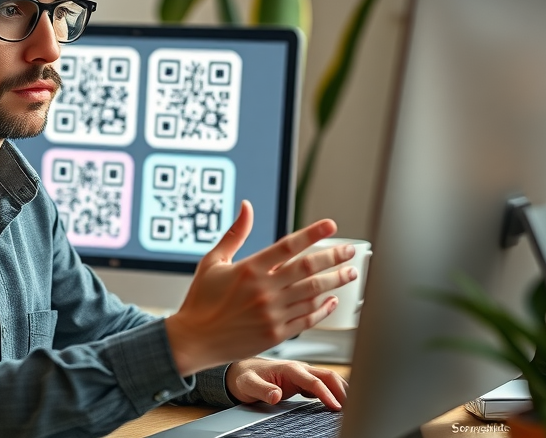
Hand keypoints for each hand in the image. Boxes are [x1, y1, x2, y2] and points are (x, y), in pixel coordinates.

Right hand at [164, 200, 357, 375]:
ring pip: (313, 293)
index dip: (313, 233)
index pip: (288, 245)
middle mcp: (264, 290)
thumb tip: (247, 207)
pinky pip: (307, 319)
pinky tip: (332, 300)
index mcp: (249, 269)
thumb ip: (235, 233)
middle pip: (309, 269)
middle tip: (350, 251)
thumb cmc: (201, 300)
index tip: (330, 225)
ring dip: (335, 281)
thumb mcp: (213, 261)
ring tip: (350, 273)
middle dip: (334, 257)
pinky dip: (322, 308)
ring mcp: (272, 313)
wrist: (195, 340)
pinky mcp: (276, 334)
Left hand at [226, 357, 347, 410]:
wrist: (243, 371)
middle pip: (328, 376)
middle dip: (343, 390)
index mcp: (289, 368)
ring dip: (342, 389)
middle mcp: (299, 368)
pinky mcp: (304, 379)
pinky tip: (341, 402)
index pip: (314, 381)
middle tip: (353, 407)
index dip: (326, 394)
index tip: (336, 407)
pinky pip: (325, 384)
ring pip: (330, 378)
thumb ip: (261, 389)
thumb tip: (276, 395)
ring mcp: (303, 373)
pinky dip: (336, 391)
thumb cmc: (246, 376)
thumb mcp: (248, 384)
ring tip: (353, 405)